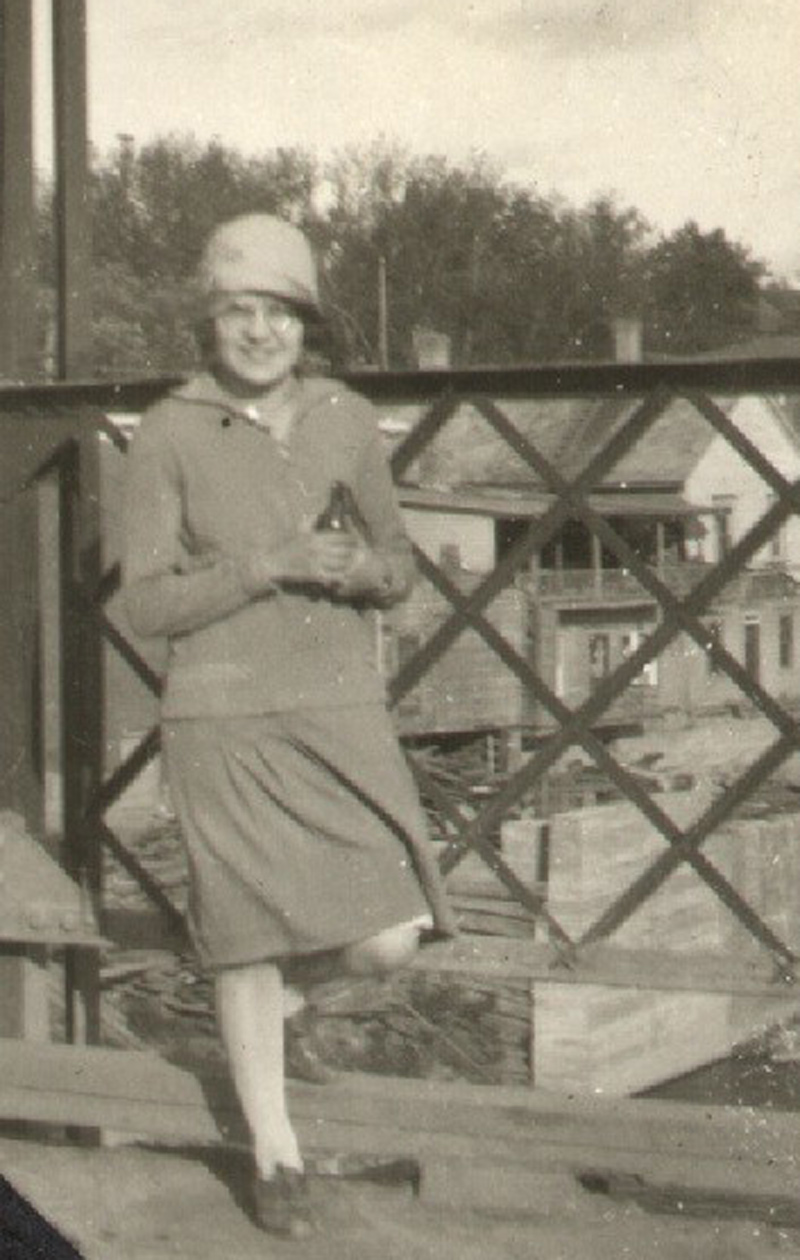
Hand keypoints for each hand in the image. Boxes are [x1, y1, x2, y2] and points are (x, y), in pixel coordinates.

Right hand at [241, 527, 360, 592]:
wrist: (273, 563)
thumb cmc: (285, 547)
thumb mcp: (297, 531)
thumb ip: (309, 522)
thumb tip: (317, 513)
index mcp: (315, 537)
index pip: (339, 536)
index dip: (350, 539)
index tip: (356, 541)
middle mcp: (318, 548)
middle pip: (343, 549)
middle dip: (352, 552)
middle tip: (360, 555)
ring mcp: (317, 561)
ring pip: (340, 563)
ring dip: (349, 565)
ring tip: (356, 566)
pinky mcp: (314, 574)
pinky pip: (331, 576)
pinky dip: (339, 577)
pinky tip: (345, 578)